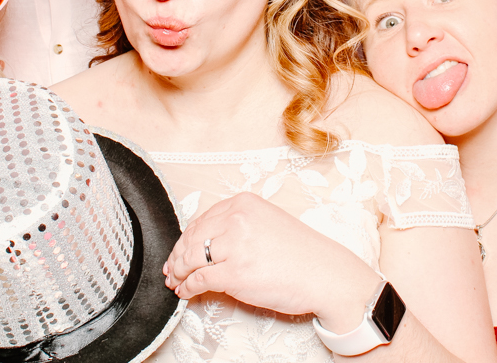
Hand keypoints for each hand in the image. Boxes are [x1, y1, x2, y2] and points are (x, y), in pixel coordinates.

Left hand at [162, 192, 381, 330]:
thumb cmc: (300, 254)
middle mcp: (237, 219)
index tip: (179, 251)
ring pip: (190, 258)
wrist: (325, 274)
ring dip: (179, 273)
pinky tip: (187, 292)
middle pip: (192, 237)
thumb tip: (205, 242)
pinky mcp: (235, 273)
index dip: (185, 239)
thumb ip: (237, 225)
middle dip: (177, 257)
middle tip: (171, 270)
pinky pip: (199, 280)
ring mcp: (235, 246)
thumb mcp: (267, 223)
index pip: (201, 220)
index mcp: (244, 203)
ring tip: (177, 282)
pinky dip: (188, 287)